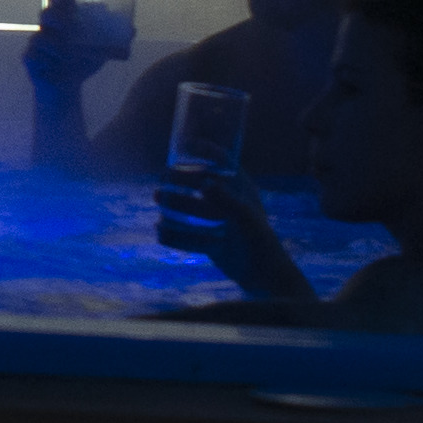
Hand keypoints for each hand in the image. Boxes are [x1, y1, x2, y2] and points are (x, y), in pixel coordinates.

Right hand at [22, 0, 136, 93]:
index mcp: (65, 19)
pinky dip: (44, 62)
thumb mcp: (100, 48)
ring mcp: (37, 43)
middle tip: (70, 28)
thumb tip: (132, 29)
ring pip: (39, 37)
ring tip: (66, 56)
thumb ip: (114, 37)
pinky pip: (32, 56)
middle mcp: (49, 27)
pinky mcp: (29, 59)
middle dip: (58, 19)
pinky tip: (53, 67)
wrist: (66, 86)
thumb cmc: (81, 61)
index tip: (69, 1)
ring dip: (54, 46)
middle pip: (46, 13)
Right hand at [148, 166, 306, 299]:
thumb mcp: (245, 218)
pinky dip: (176, 234)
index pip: (223, 162)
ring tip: (158, 201)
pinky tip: (159, 231)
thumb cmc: (260, 242)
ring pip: (193, 210)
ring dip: (175, 205)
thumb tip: (204, 182)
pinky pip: (191, 236)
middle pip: (201, 185)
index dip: (205, 151)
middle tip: (162, 178)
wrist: (264, 277)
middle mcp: (230, 203)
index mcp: (242, 190)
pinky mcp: (213, 244)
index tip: (184, 144)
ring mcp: (221, 224)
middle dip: (181, 180)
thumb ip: (226, 200)